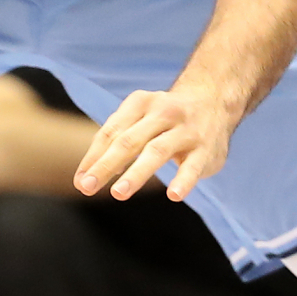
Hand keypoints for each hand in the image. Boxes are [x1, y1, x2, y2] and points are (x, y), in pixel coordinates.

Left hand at [76, 81, 237, 201]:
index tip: (80, 182)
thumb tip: (87, 175)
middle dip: (106, 165)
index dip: (93, 157)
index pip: (111, 132)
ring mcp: (186, 130)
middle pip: (129, 140)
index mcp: (140, 104)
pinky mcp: (206, 148)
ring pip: (157, 151)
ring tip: (119, 193)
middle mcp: (162, 113)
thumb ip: (117, 142)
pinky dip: (184, 180)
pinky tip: (173, 195)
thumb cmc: (167, 118)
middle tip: (88, 187)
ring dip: (136, 173)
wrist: (216, 100)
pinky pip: (193, 166)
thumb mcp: (141, 119)